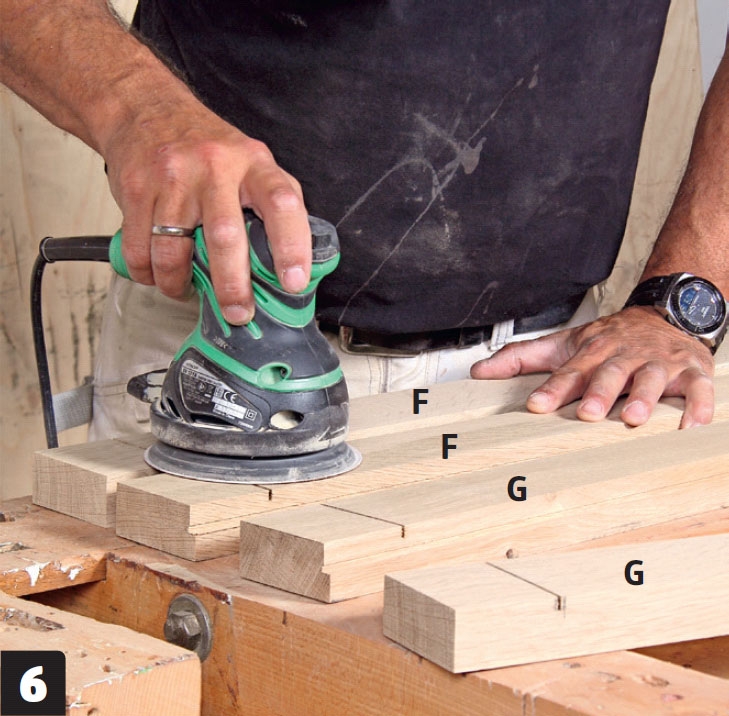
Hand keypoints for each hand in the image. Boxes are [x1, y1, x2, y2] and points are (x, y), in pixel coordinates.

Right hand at [103, 97, 310, 324]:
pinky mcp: (137, 188)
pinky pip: (140, 248)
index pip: (283, 204)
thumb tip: (297, 262)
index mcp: (254, 165)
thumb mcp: (253, 163)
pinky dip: (148, 273)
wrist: (145, 108)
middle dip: (232, 285)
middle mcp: (215, 169)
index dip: (292, 246)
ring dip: (178, 283)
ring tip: (186, 291)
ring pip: (173, 249)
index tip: (294, 282)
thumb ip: (275, 204)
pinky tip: (158, 274)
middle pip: (225, 236)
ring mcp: (173, 178)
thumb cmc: (209, 148)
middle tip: (238, 313)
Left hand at [470, 307, 714, 427]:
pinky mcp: (691, 371)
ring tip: (632, 418)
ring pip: (652, 379)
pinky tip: (690, 426)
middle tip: (587, 414)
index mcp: (592, 351)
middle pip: (610, 373)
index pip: (569, 370)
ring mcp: (658, 363)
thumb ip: (521, 358)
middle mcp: (624, 355)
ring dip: (643, 397)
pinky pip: (699, 388)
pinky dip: (698, 406)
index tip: (536, 405)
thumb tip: (478, 372)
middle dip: (599, 392)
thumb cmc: (609, 339)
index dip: (553, 388)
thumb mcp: (563, 344)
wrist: (663, 314)